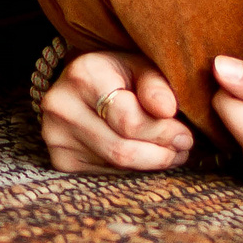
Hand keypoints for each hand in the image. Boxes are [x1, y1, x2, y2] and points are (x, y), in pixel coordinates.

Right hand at [38, 48, 196, 172]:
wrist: (83, 83)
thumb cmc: (120, 74)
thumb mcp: (141, 67)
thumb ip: (156, 85)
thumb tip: (167, 110)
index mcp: (83, 75)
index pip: (129, 121)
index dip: (163, 133)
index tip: (185, 134)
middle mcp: (61, 107)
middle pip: (122, 150)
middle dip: (160, 154)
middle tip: (183, 149)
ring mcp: (56, 137)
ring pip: (116, 167)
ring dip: (150, 164)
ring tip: (170, 153)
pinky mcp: (60, 161)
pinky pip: (105, 176)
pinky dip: (131, 170)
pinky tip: (142, 156)